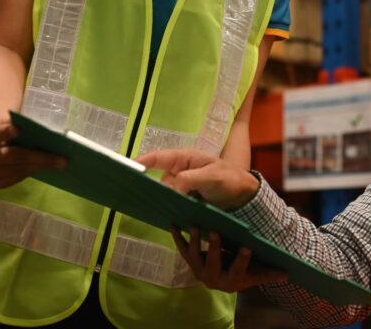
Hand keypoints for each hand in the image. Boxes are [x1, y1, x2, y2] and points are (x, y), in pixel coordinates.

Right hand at [0, 117, 66, 188]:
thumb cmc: (6, 130)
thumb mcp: (10, 123)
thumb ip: (20, 126)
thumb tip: (48, 134)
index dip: (5, 131)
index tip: (19, 129)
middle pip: (14, 156)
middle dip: (40, 157)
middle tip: (62, 159)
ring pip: (19, 170)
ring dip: (41, 166)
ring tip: (59, 163)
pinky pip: (17, 178)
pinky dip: (32, 171)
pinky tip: (44, 167)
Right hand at [137, 149, 259, 209]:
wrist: (244, 196)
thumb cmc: (229, 179)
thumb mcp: (210, 177)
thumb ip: (189, 180)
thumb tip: (169, 189)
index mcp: (185, 158)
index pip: (159, 157)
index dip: (142, 161)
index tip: (126, 168)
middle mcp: (180, 171)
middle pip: (158, 178)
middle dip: (148, 186)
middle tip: (137, 195)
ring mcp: (183, 185)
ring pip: (164, 193)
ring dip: (161, 200)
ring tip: (154, 208)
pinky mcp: (186, 199)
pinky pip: (172, 202)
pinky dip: (168, 207)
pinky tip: (165, 214)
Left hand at [172, 228, 287, 292]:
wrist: (223, 279)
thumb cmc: (242, 274)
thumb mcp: (256, 274)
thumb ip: (270, 273)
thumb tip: (289, 273)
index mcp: (230, 282)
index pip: (238, 270)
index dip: (242, 260)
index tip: (247, 248)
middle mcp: (212, 279)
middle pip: (213, 262)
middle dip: (213, 246)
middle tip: (215, 230)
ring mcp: (199, 270)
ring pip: (195, 256)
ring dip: (194, 240)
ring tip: (196, 225)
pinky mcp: (191, 262)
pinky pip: (183, 250)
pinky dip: (178, 237)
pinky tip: (174, 225)